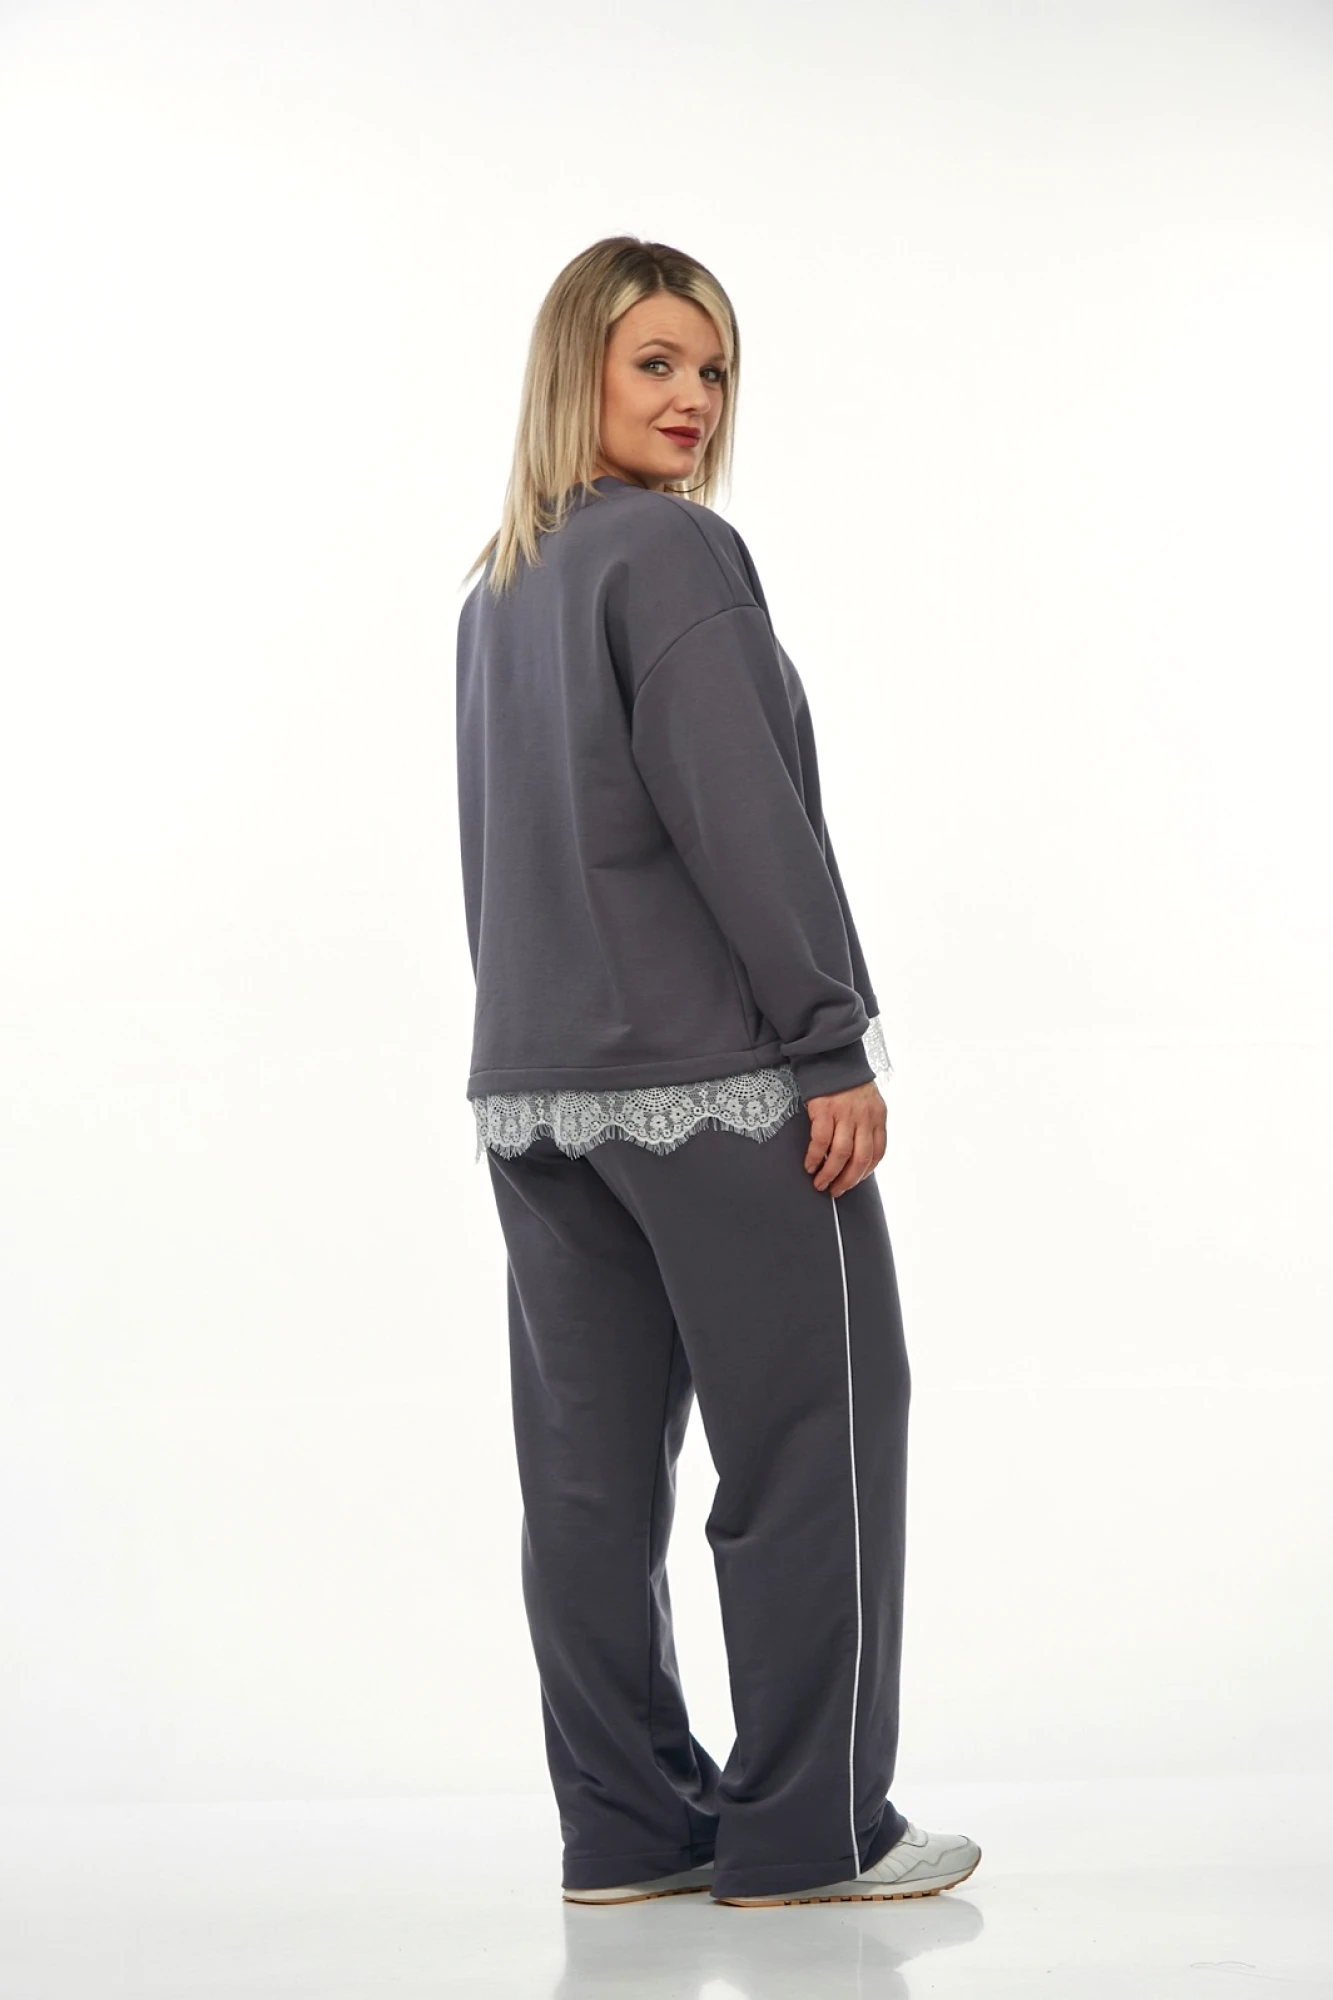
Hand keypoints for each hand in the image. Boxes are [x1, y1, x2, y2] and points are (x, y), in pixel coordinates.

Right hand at [804, 1079, 885, 1195]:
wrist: (831, 1056)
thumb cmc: (846, 1083)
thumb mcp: (866, 1102)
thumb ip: (865, 1125)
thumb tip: (855, 1156)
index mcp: (877, 1116)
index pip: (878, 1153)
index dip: (865, 1172)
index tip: (853, 1181)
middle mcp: (864, 1117)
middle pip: (860, 1158)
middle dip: (848, 1180)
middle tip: (836, 1191)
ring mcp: (845, 1113)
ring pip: (841, 1154)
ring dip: (830, 1174)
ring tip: (821, 1183)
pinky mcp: (824, 1110)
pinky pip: (821, 1141)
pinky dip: (815, 1157)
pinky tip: (810, 1165)